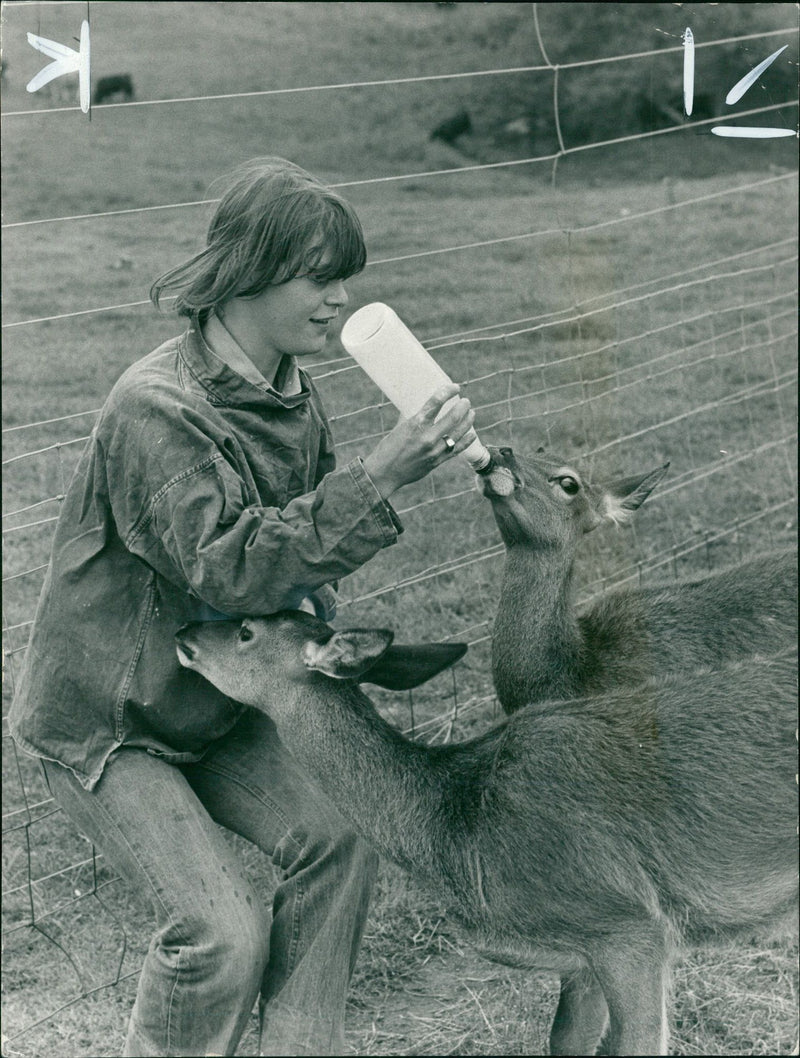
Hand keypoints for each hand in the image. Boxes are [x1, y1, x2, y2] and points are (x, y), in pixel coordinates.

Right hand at [362, 383, 476, 497]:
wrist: (384, 473)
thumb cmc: (387, 448)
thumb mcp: (399, 428)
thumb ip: (412, 417)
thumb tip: (418, 405)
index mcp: (415, 424)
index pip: (436, 402)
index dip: (448, 391)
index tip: (455, 387)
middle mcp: (427, 437)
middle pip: (453, 418)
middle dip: (462, 407)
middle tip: (466, 402)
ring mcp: (434, 451)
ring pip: (458, 433)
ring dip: (468, 421)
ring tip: (472, 414)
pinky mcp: (437, 462)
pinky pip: (457, 450)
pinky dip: (466, 441)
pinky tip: (472, 434)